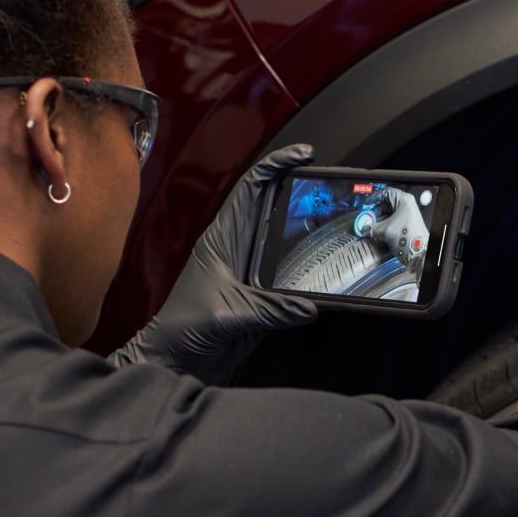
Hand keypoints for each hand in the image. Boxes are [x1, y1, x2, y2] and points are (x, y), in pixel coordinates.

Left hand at [108, 144, 318, 382]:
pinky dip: (311, 275)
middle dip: (302, 193)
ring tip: (341, 223)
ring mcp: (253, 273)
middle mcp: (239, 250)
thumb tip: (307, 306)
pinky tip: (331, 275)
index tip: (303, 155)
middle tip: (335, 188)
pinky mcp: (263, 298)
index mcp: (222, 239)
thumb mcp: (226, 314)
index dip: (276, 166)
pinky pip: (292, 280)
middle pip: (275, 210)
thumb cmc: (181, 330)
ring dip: (310, 234)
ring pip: (287, 243)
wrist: (176, 361)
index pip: (251, 189)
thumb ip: (269, 310)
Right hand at [370, 187, 429, 267]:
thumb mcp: (386, 230)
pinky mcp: (404, 225)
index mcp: (404, 201)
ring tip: (370, 226)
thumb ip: (372, 228)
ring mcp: (405, 216)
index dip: (375, 197)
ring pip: (388, 214)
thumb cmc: (408, 236)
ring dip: (378, 220)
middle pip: (386, 204)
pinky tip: (376, 231)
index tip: (367, 203)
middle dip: (375, 211)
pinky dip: (383, 225)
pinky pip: (391, 222)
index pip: (386, 193)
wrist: (418, 251)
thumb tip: (364, 229)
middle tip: (367, 218)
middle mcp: (405, 206)